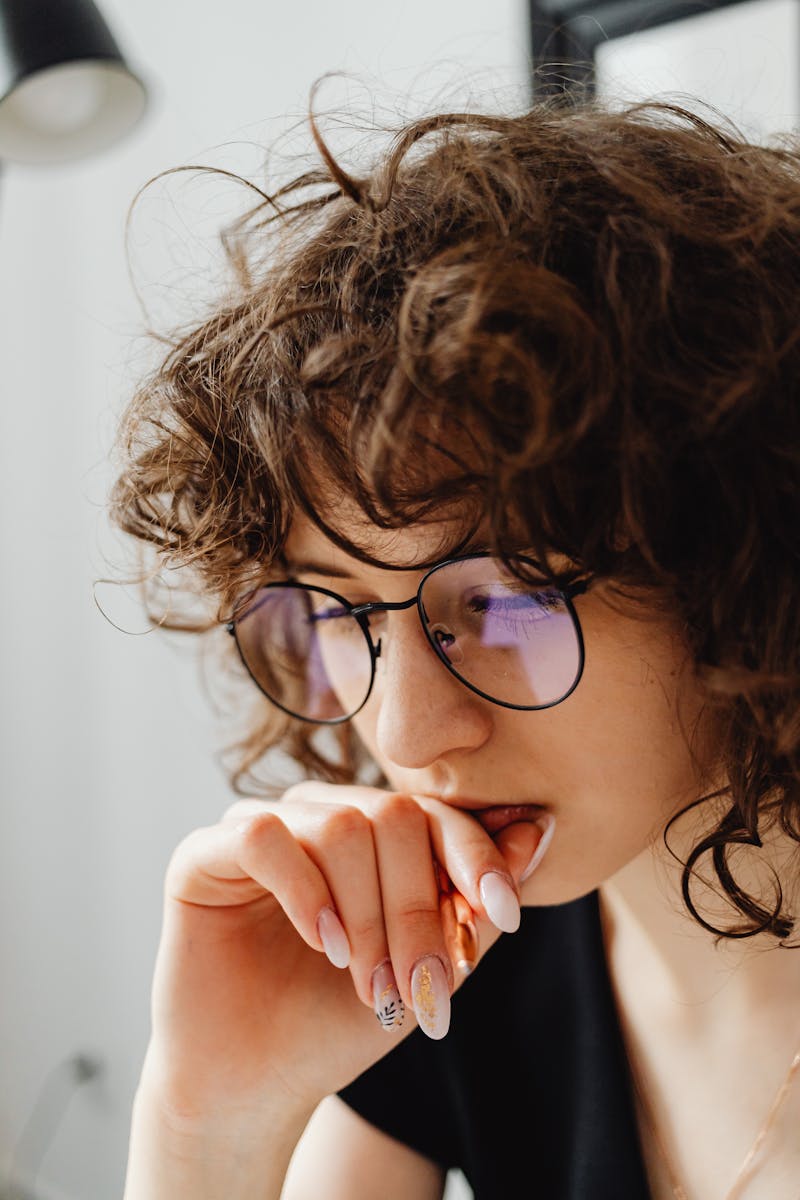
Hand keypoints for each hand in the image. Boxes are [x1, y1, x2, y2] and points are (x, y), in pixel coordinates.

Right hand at [140, 782, 544, 1127]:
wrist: (259, 1083)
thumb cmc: (341, 1019)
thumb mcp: (432, 963)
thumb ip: (477, 899)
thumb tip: (539, 828)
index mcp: (368, 828)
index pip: (433, 811)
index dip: (475, 858)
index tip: (503, 914)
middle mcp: (316, 814)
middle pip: (394, 816)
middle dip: (418, 908)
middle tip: (418, 986)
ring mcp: (260, 825)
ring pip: (342, 825)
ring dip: (369, 915)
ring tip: (368, 982)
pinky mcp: (204, 852)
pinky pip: (265, 836)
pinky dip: (306, 892)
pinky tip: (324, 945)